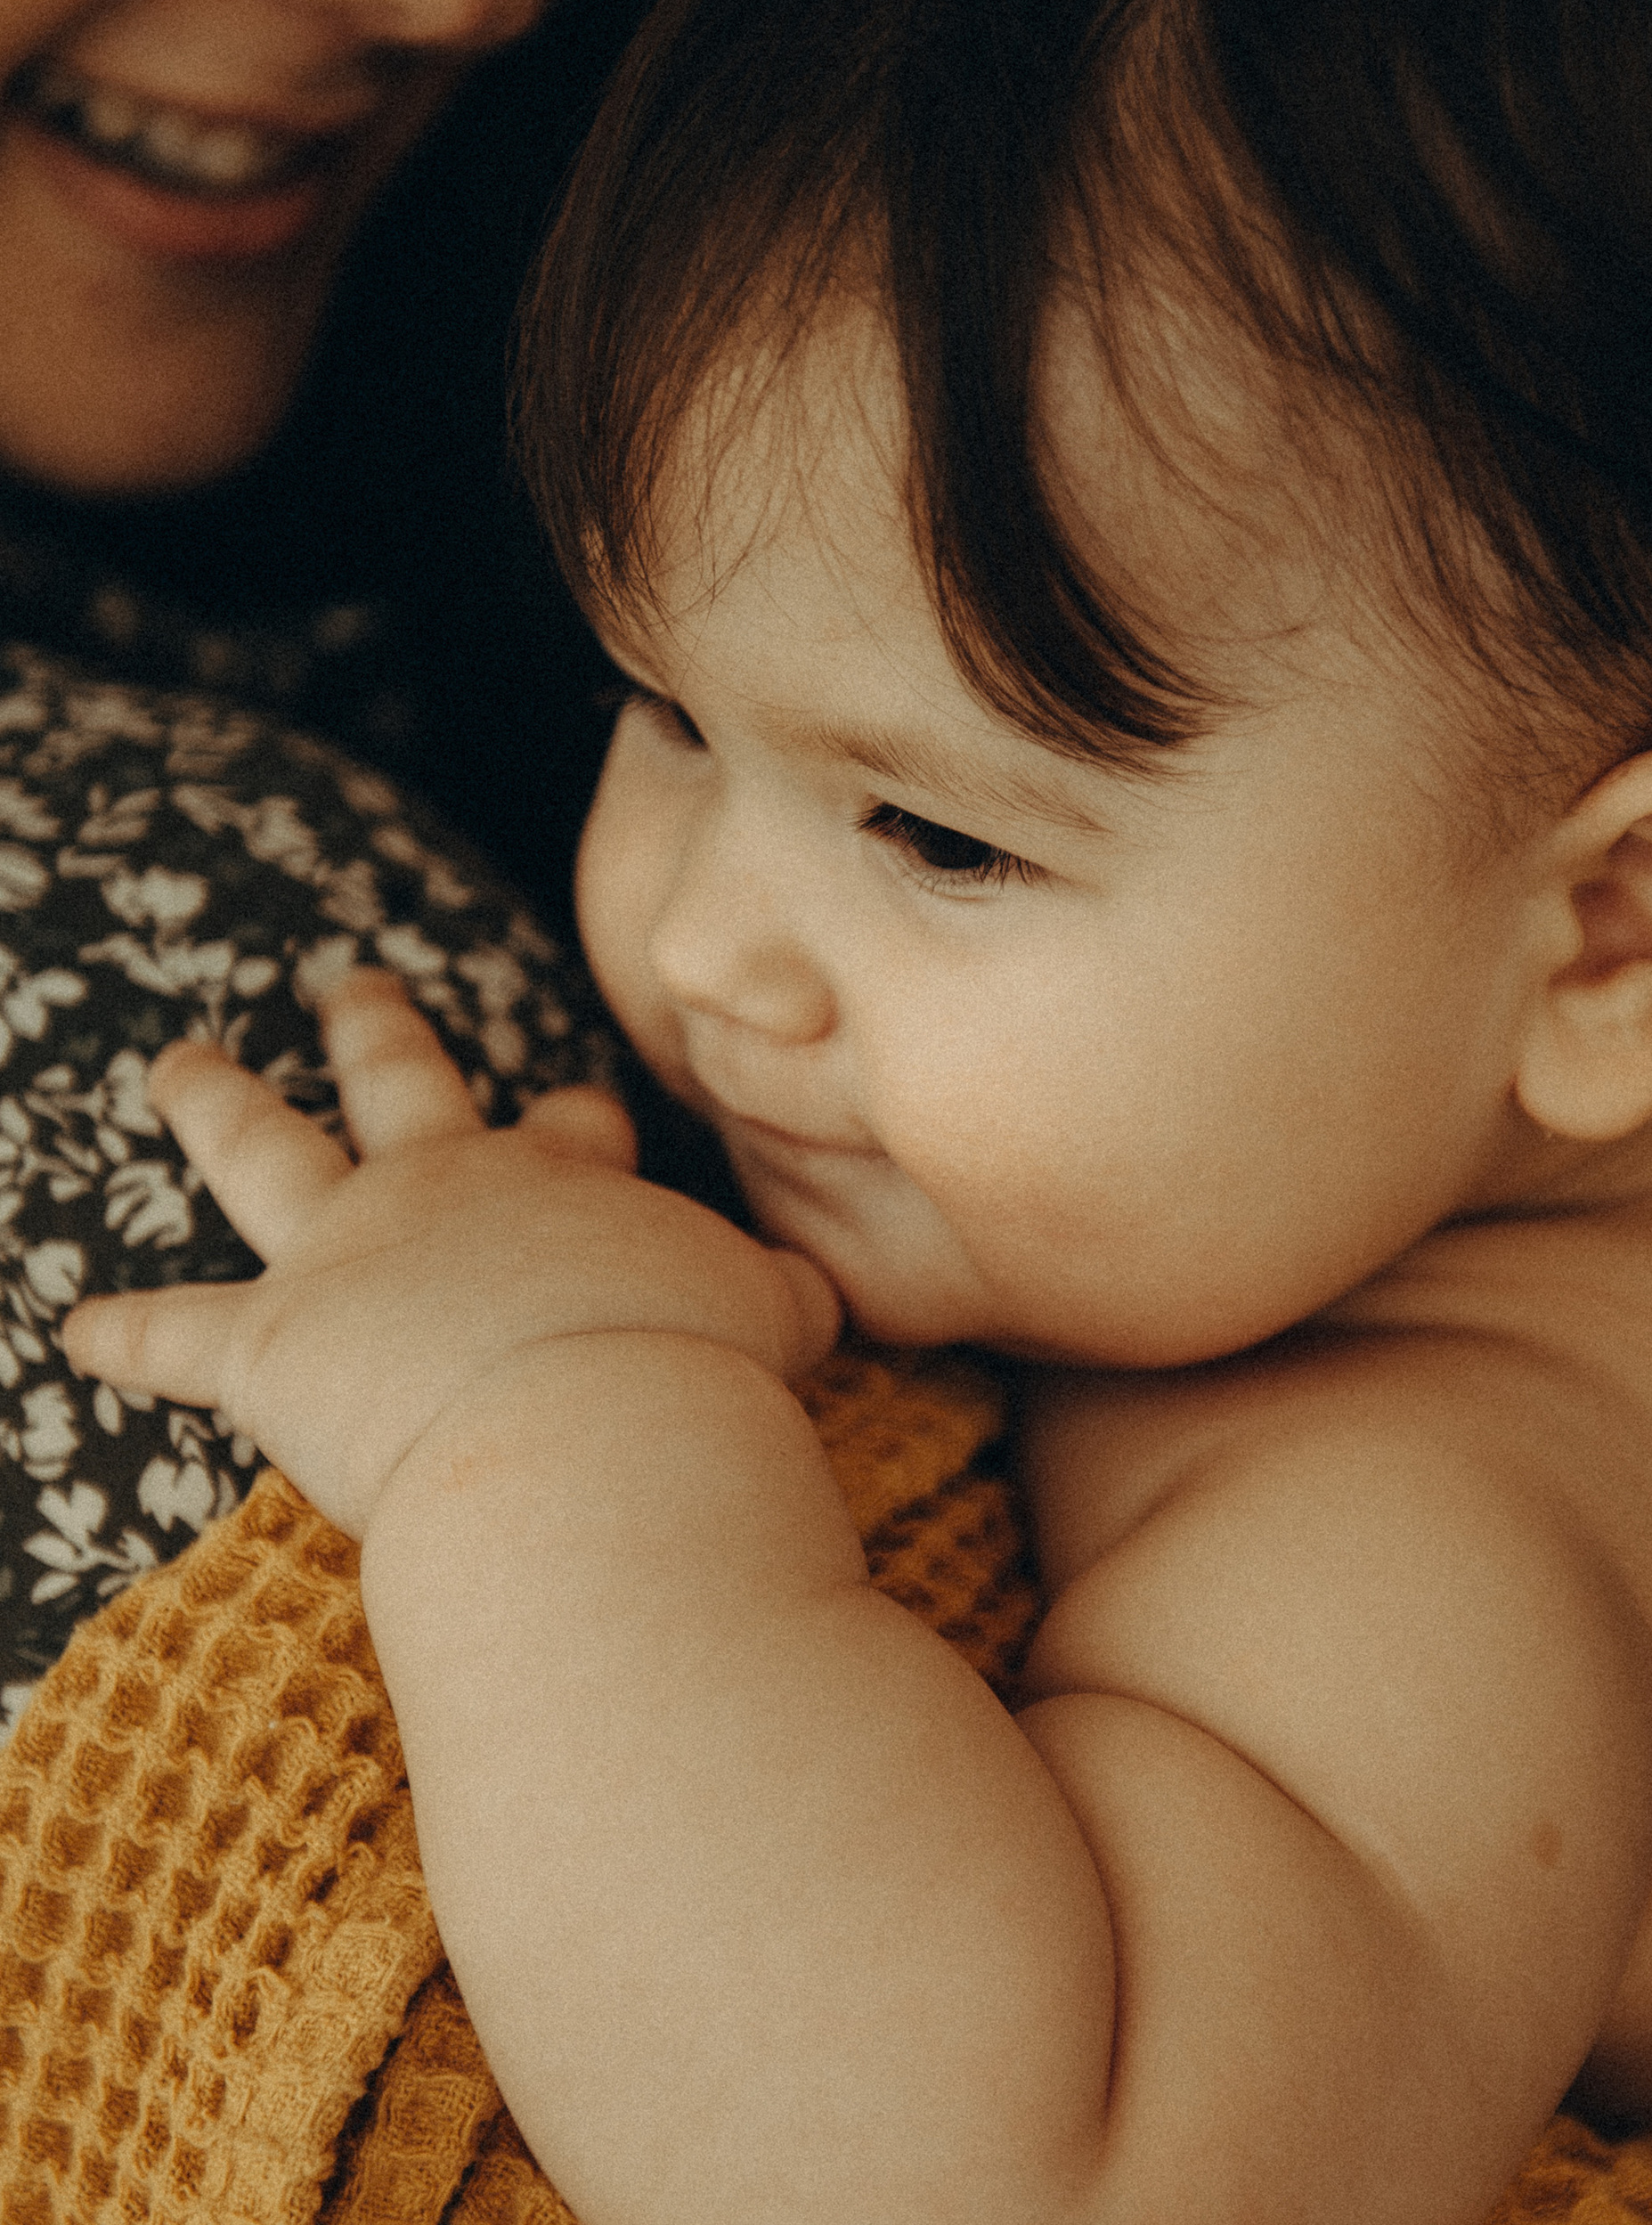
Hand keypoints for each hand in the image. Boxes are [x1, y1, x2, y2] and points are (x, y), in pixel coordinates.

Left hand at [60, 971, 838, 1537]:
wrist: (598, 1422)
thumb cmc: (698, 1369)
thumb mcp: (774, 1316)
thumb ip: (786, 1297)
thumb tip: (823, 1298)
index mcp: (567, 1182)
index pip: (572, 1127)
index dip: (576, 1124)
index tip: (579, 1116)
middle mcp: (449, 1187)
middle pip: (402, 1079)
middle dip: (376, 1030)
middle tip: (348, 981)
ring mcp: (350, 1252)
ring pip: (261, 1151)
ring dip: (212, 1104)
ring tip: (173, 1061)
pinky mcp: (273, 1342)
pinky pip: (178, 1336)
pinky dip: (128, 1335)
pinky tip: (76, 1328)